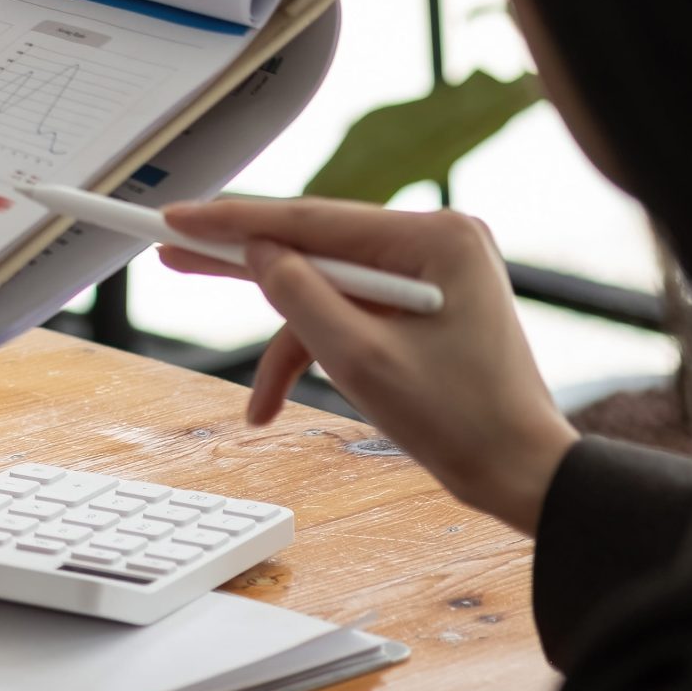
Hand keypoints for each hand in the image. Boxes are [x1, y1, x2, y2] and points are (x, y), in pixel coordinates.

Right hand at [159, 197, 577, 533]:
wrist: (519, 472)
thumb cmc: (461, 420)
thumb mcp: (359, 358)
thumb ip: (300, 296)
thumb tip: (259, 252)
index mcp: (436, 238)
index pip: (311, 219)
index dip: (234, 222)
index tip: (176, 219)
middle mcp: (436, 242)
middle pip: (313, 246)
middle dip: (243, 264)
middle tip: (172, 250)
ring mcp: (429, 273)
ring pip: (324, 292)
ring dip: (288, 346)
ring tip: (256, 403)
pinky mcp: (420, 305)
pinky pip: (348, 315)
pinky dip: (315, 354)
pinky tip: (281, 403)